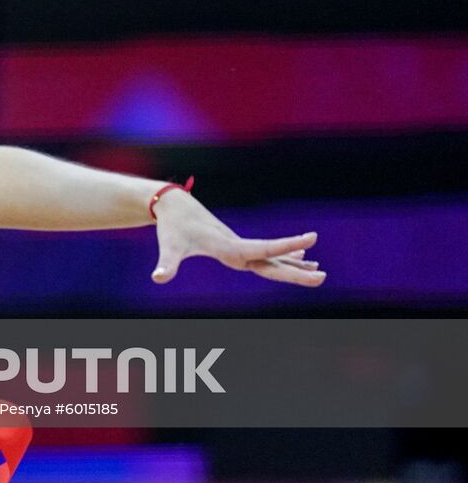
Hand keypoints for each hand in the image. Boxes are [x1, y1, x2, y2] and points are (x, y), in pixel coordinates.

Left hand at [150, 190, 324, 286]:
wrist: (173, 205)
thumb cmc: (170, 228)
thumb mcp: (168, 247)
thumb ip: (166, 264)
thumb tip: (157, 278)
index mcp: (229, 247)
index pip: (264, 249)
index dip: (287, 246)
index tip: (312, 239)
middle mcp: (238, 246)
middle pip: (272, 259)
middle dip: (296, 270)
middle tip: (323, 277)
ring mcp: (239, 245)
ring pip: (272, 257)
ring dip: (294, 263)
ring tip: (318, 271)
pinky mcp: (235, 244)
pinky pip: (265, 253)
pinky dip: (283, 256)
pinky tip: (299, 260)